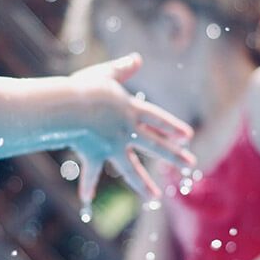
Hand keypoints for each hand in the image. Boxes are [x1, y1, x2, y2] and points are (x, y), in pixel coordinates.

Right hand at [68, 53, 194, 203]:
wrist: (68, 108)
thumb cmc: (85, 88)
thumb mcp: (106, 73)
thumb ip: (122, 68)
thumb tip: (137, 58)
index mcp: (131, 110)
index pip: (158, 119)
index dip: (173, 127)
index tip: (187, 137)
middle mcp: (126, 131)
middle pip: (155, 145)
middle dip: (174, 156)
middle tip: (191, 166)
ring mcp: (111, 146)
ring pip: (131, 168)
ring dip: (143, 184)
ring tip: (154, 197)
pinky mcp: (94, 154)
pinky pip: (91, 172)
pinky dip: (87, 185)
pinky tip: (86, 200)